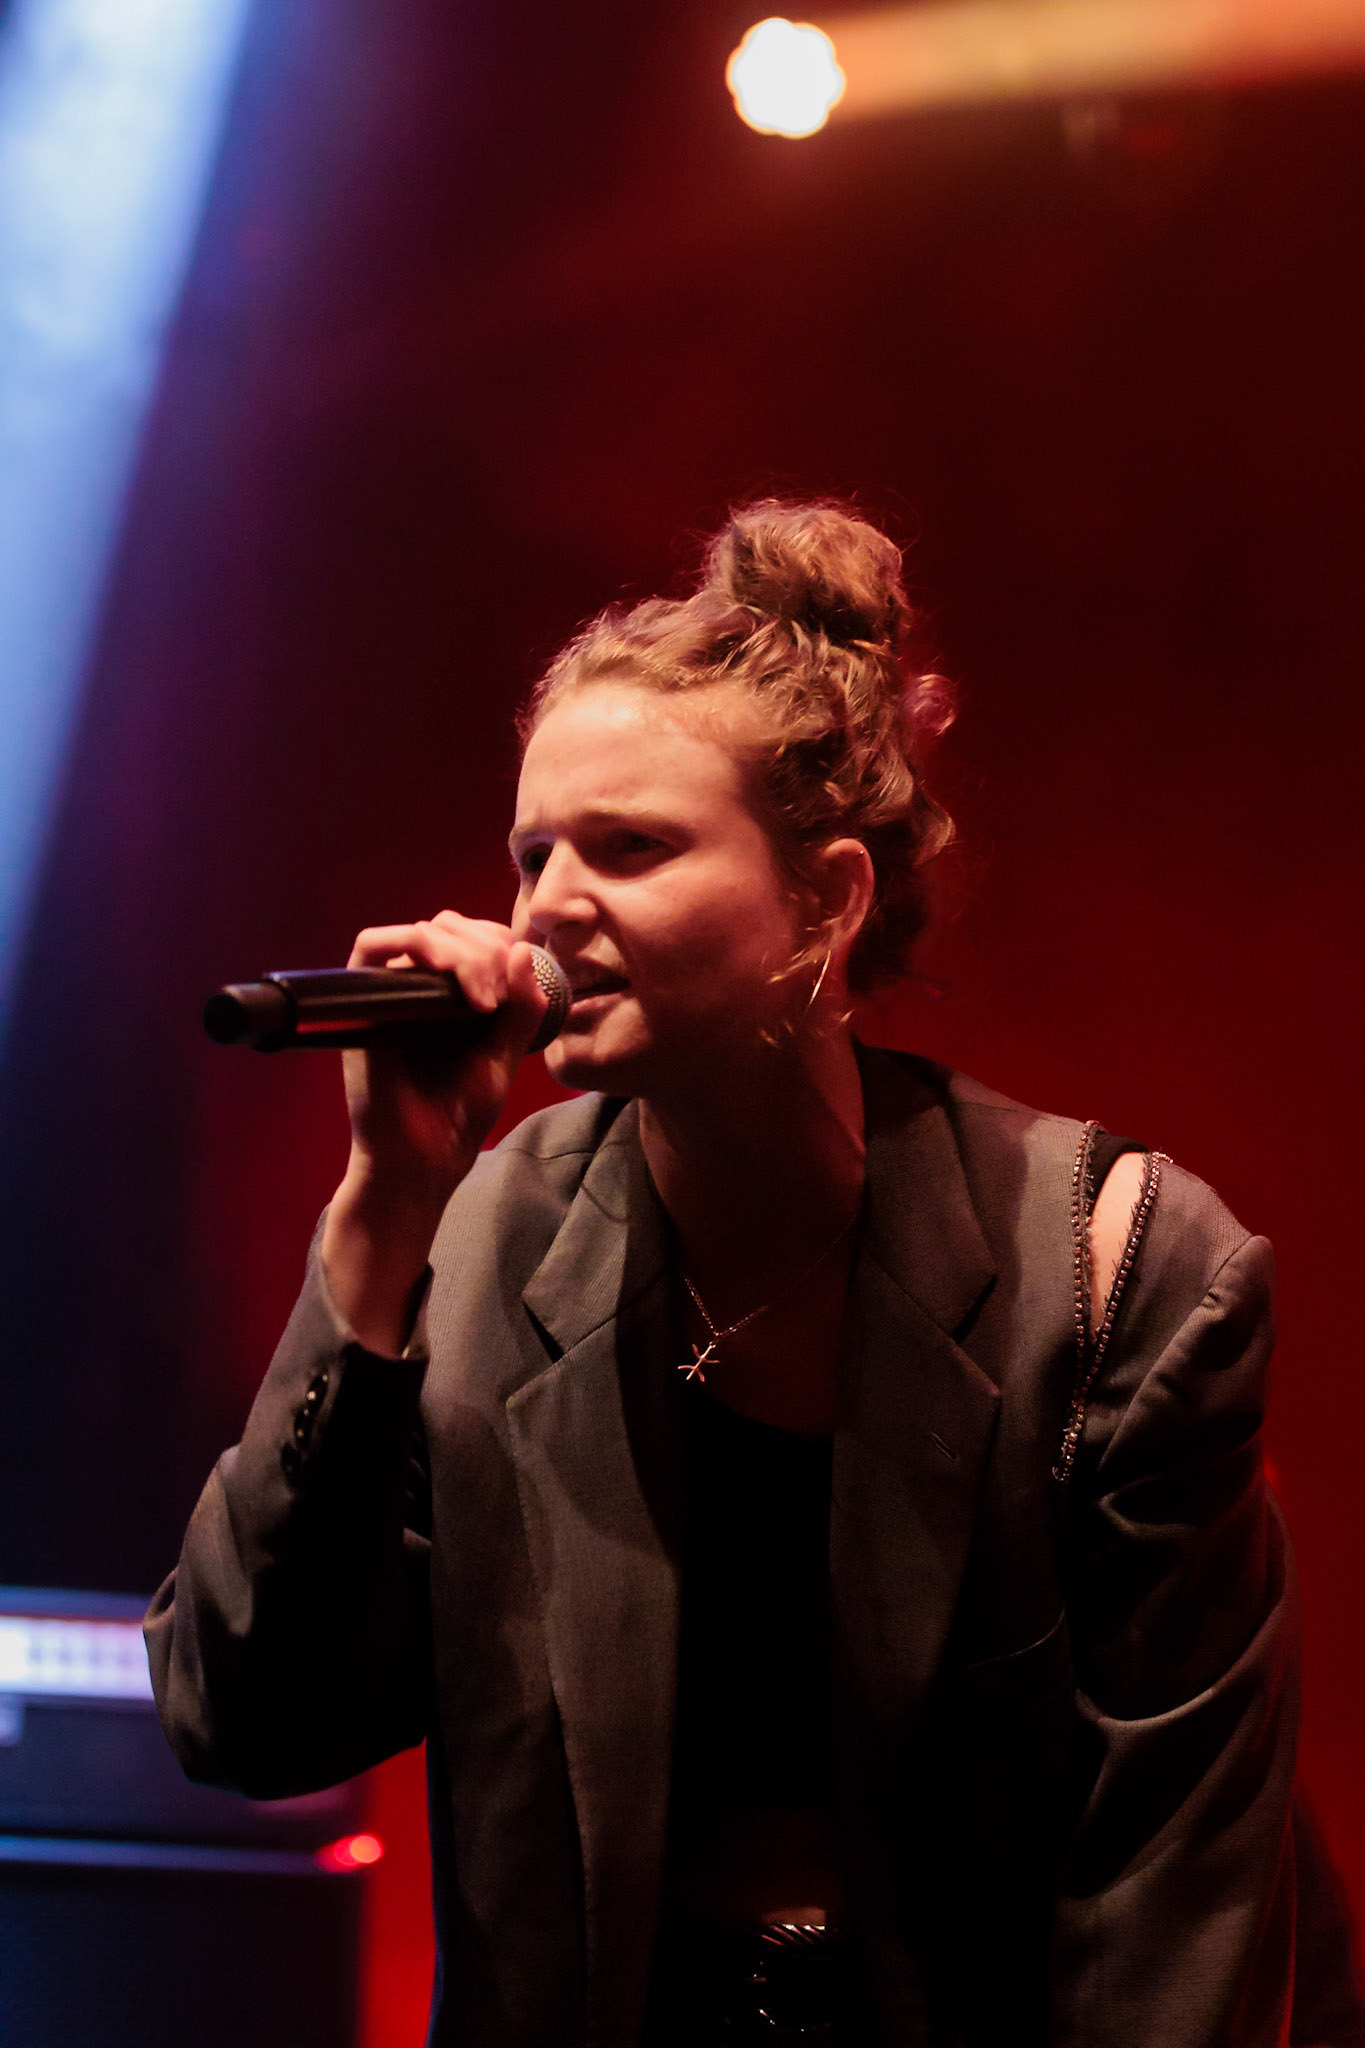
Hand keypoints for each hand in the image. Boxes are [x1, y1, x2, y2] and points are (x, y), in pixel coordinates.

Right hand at [320, 911, 548, 1352]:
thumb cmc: (457, 1116)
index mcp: (448, 997)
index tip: (520, 982)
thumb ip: (520, 1008)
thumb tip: (523, 950)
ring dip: (462, 951)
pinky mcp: (361, 1004)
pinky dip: (418, 948)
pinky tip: (460, 990)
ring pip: (421, 931)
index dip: (499, 942)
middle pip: (447, 925)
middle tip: (501, 997)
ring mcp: (387, 994)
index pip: (470, 936)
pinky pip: (370, 946)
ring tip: (486, 999)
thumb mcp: (503, 1056)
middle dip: (486, 947)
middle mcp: (415, 989)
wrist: (422, 1161)